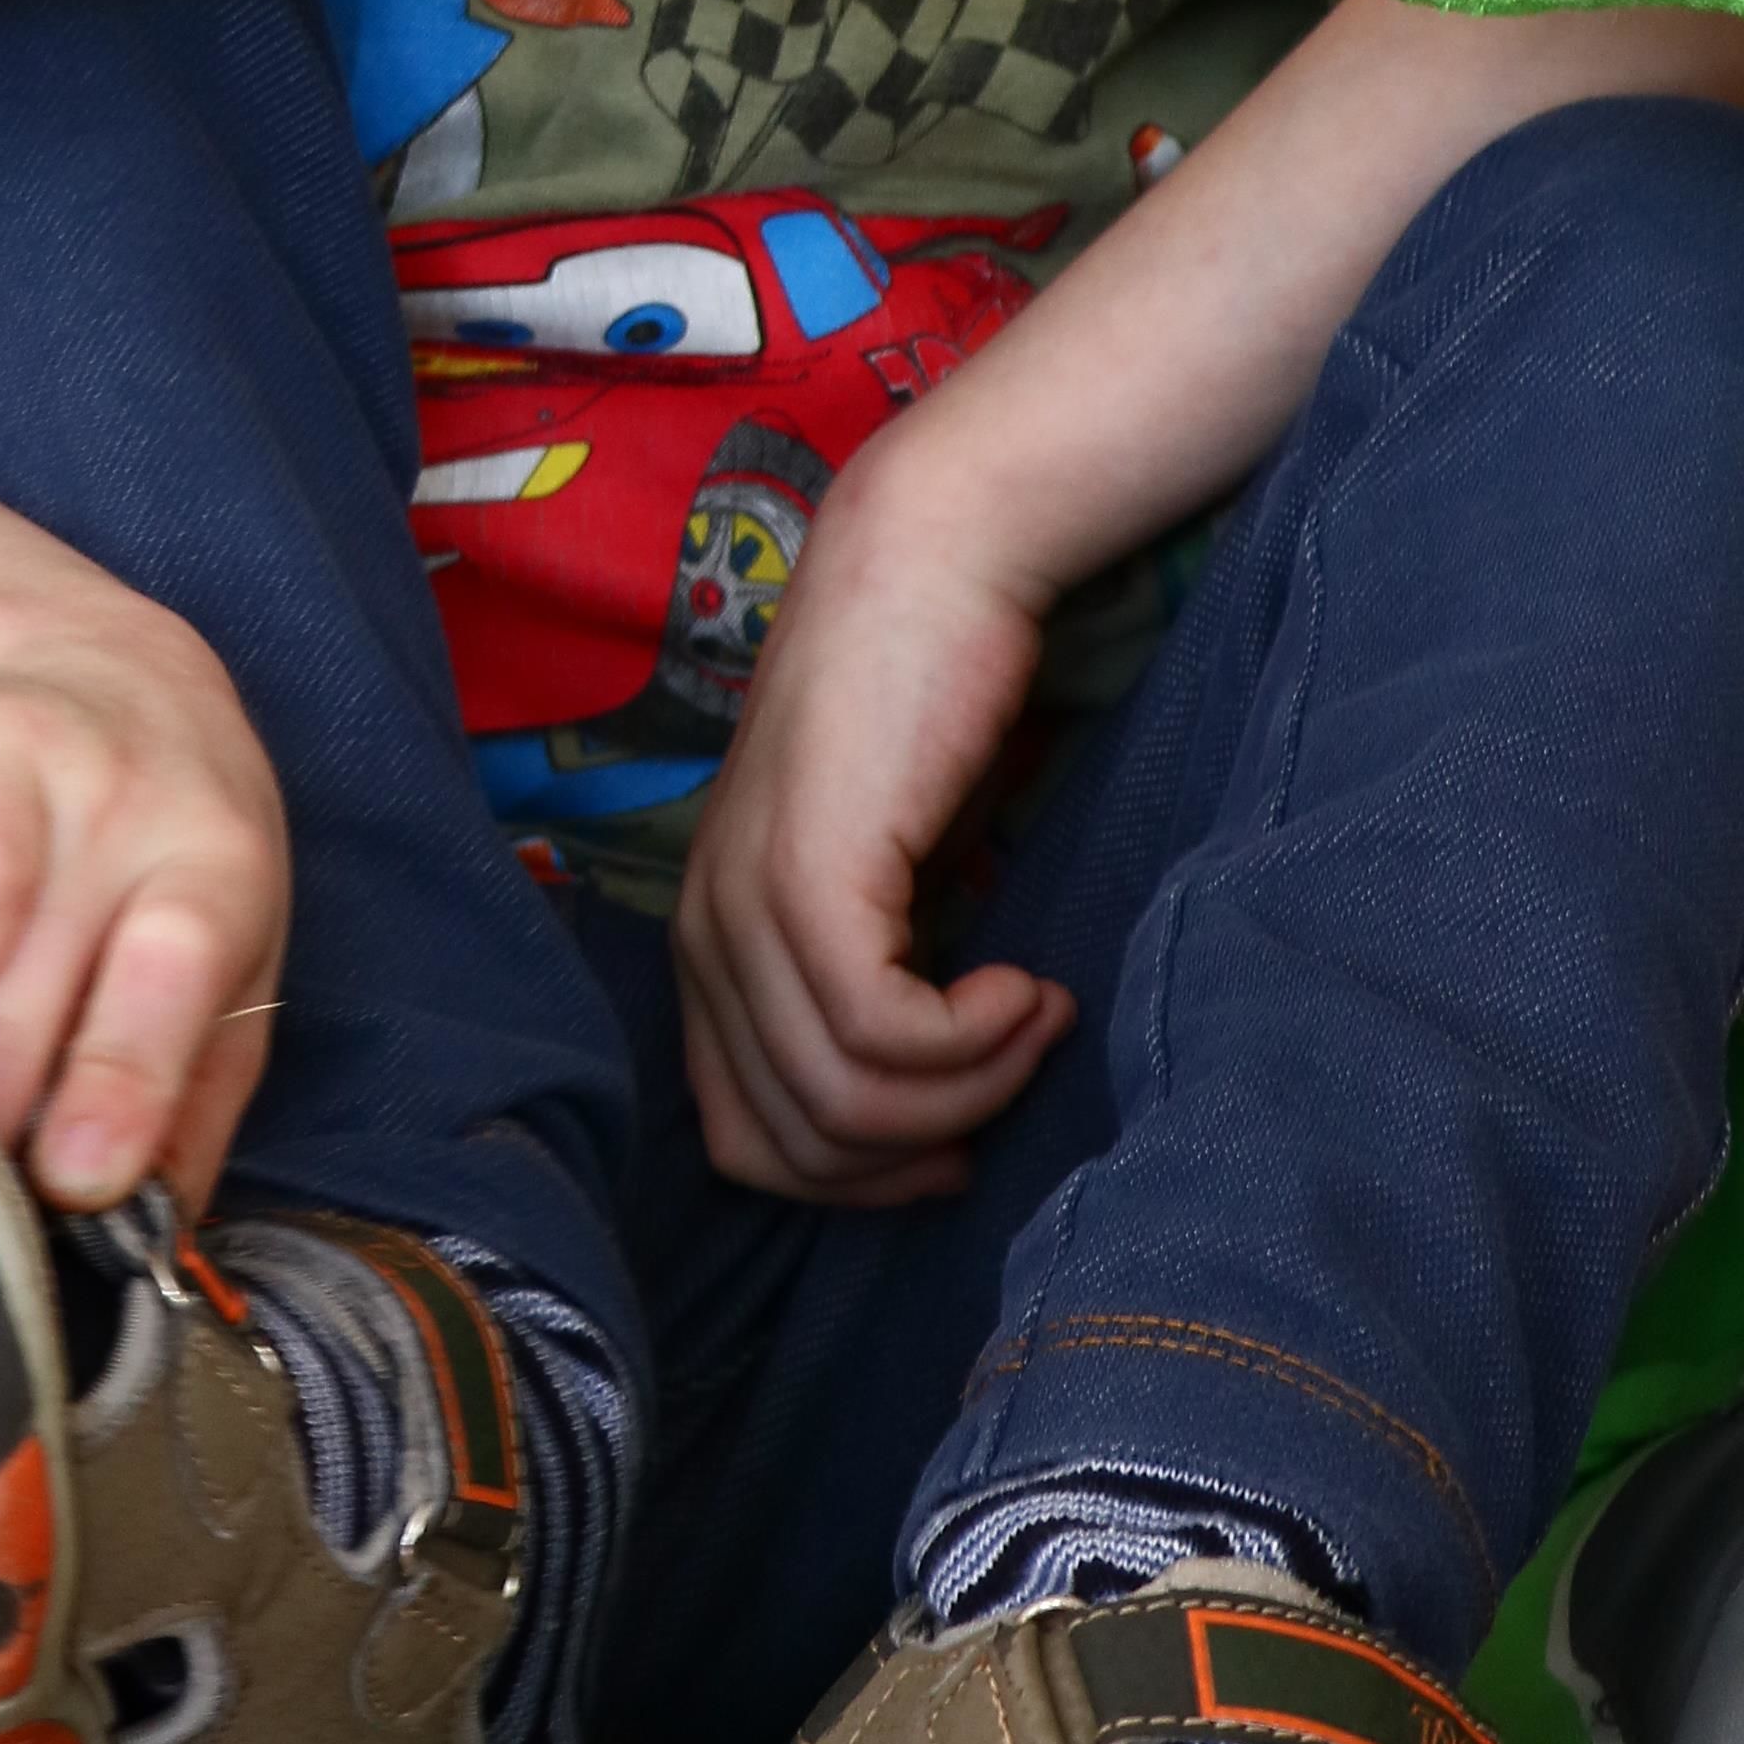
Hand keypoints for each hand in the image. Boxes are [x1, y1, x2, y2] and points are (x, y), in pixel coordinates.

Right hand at [0, 591, 288, 1219]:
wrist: (89, 668)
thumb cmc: (162, 863)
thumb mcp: (227, 963)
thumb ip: (193, 1102)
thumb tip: (139, 1241)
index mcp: (216, 859)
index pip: (173, 963)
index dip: (121, 1074)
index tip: (72, 1179)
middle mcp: (117, 789)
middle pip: (30, 964)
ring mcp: (3, 746)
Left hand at [672, 447, 1074, 1206]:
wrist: (933, 565)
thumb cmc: (930, 717)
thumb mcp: (889, 881)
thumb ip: (875, 982)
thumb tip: (930, 1125)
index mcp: (713, 947)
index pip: (747, 1143)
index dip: (860, 1178)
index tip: (962, 1141)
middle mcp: (706, 936)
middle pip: (795, 1145)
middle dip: (924, 1147)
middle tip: (1019, 1068)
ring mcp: (745, 906)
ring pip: (841, 1102)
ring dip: (969, 1090)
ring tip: (1037, 1014)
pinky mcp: (806, 873)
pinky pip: (878, 1034)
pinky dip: (974, 1041)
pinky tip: (1027, 984)